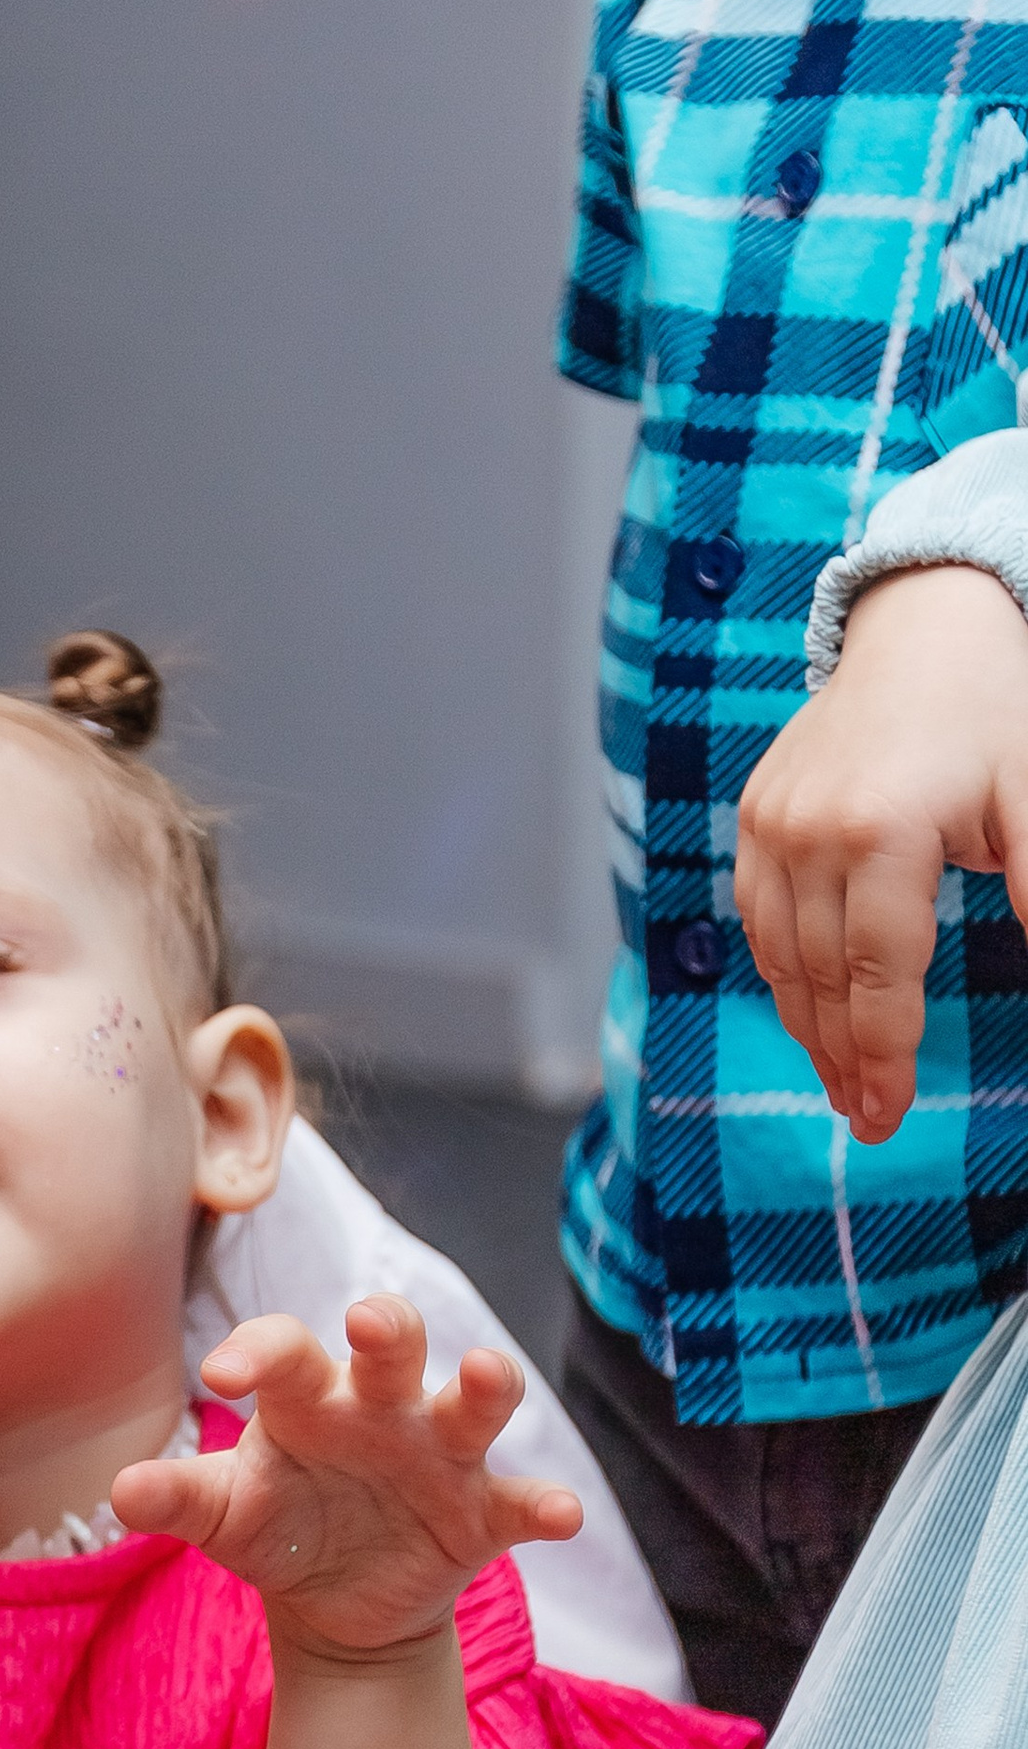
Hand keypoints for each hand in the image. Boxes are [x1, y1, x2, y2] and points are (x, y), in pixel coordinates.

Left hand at [111, 1298, 581, 1656]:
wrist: (333, 1601)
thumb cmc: (275, 1525)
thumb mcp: (223, 1515)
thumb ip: (178, 1498)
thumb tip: (122, 1493)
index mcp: (308, 1397)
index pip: (285, 1352)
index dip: (257, 1352)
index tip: (219, 1377)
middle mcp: (380, 1408)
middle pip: (393, 1346)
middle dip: (387, 1326)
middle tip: (368, 1321)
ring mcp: (439, 1455)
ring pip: (471, 1404)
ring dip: (486, 1386)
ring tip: (487, 1373)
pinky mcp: (483, 1513)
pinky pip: (521, 1503)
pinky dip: (544, 1505)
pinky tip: (562, 1515)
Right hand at [735, 561, 1027, 1141]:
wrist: (923, 627)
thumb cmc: (994, 712)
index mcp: (884, 828)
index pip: (881, 972)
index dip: (885, 1054)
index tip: (888, 1114)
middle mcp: (813, 830)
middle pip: (827, 979)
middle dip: (846, 1061)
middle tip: (868, 1120)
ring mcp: (773, 824)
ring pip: (782, 959)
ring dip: (809, 1030)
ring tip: (840, 1083)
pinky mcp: (754, 818)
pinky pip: (759, 921)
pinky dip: (783, 974)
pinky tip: (810, 1011)